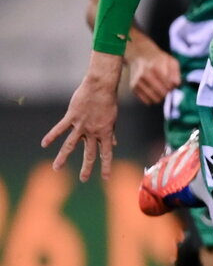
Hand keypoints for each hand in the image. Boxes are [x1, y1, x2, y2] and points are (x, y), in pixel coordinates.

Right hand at [41, 54, 122, 180]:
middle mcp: (93, 132)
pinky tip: (44, 144)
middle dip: (87, 167)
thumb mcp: (112, 119)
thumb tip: (114, 144)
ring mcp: (81, 125)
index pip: (106, 153)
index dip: (106, 166)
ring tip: (57, 168)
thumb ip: (110, 133)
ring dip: (63, 157)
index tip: (105, 178)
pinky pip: (60, 128)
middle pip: (89, 153)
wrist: (101, 86)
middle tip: (83, 179)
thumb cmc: (108, 101)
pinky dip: (52, 135)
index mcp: (105, 133)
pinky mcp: (72, 117)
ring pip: (71, 145)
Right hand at [128, 47, 179, 103]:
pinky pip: (147, 101)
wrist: (139, 54)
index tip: (171, 83)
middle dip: (167, 91)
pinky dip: (152, 98)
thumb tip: (175, 85)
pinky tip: (153, 91)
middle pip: (162, 93)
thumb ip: (176, 73)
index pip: (168, 85)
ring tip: (160, 88)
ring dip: (160, 96)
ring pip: (155, 99)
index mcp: (155, 67)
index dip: (172, 86)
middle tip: (166, 86)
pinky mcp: (133, 88)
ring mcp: (138, 82)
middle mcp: (145, 75)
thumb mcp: (171, 61)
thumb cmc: (157, 59)